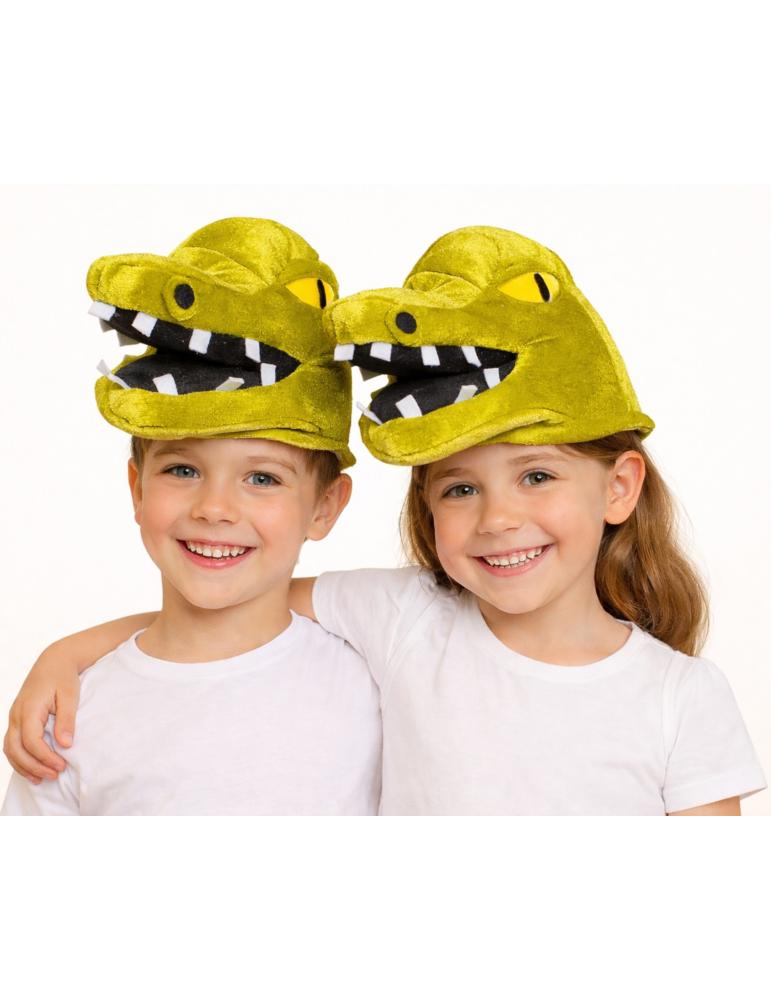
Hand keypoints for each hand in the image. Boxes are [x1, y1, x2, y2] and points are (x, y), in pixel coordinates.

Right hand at [3, 654, 79, 782]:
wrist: (54, 661)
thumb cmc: (63, 677)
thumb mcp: (70, 695)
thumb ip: (67, 720)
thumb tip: (65, 744)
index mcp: (29, 708)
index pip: (31, 741)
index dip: (44, 757)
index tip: (61, 766)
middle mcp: (16, 715)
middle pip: (15, 749)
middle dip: (34, 766)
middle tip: (55, 775)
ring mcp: (14, 717)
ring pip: (9, 749)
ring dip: (24, 766)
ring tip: (43, 779)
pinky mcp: (17, 720)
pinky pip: (12, 744)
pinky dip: (20, 759)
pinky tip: (34, 770)